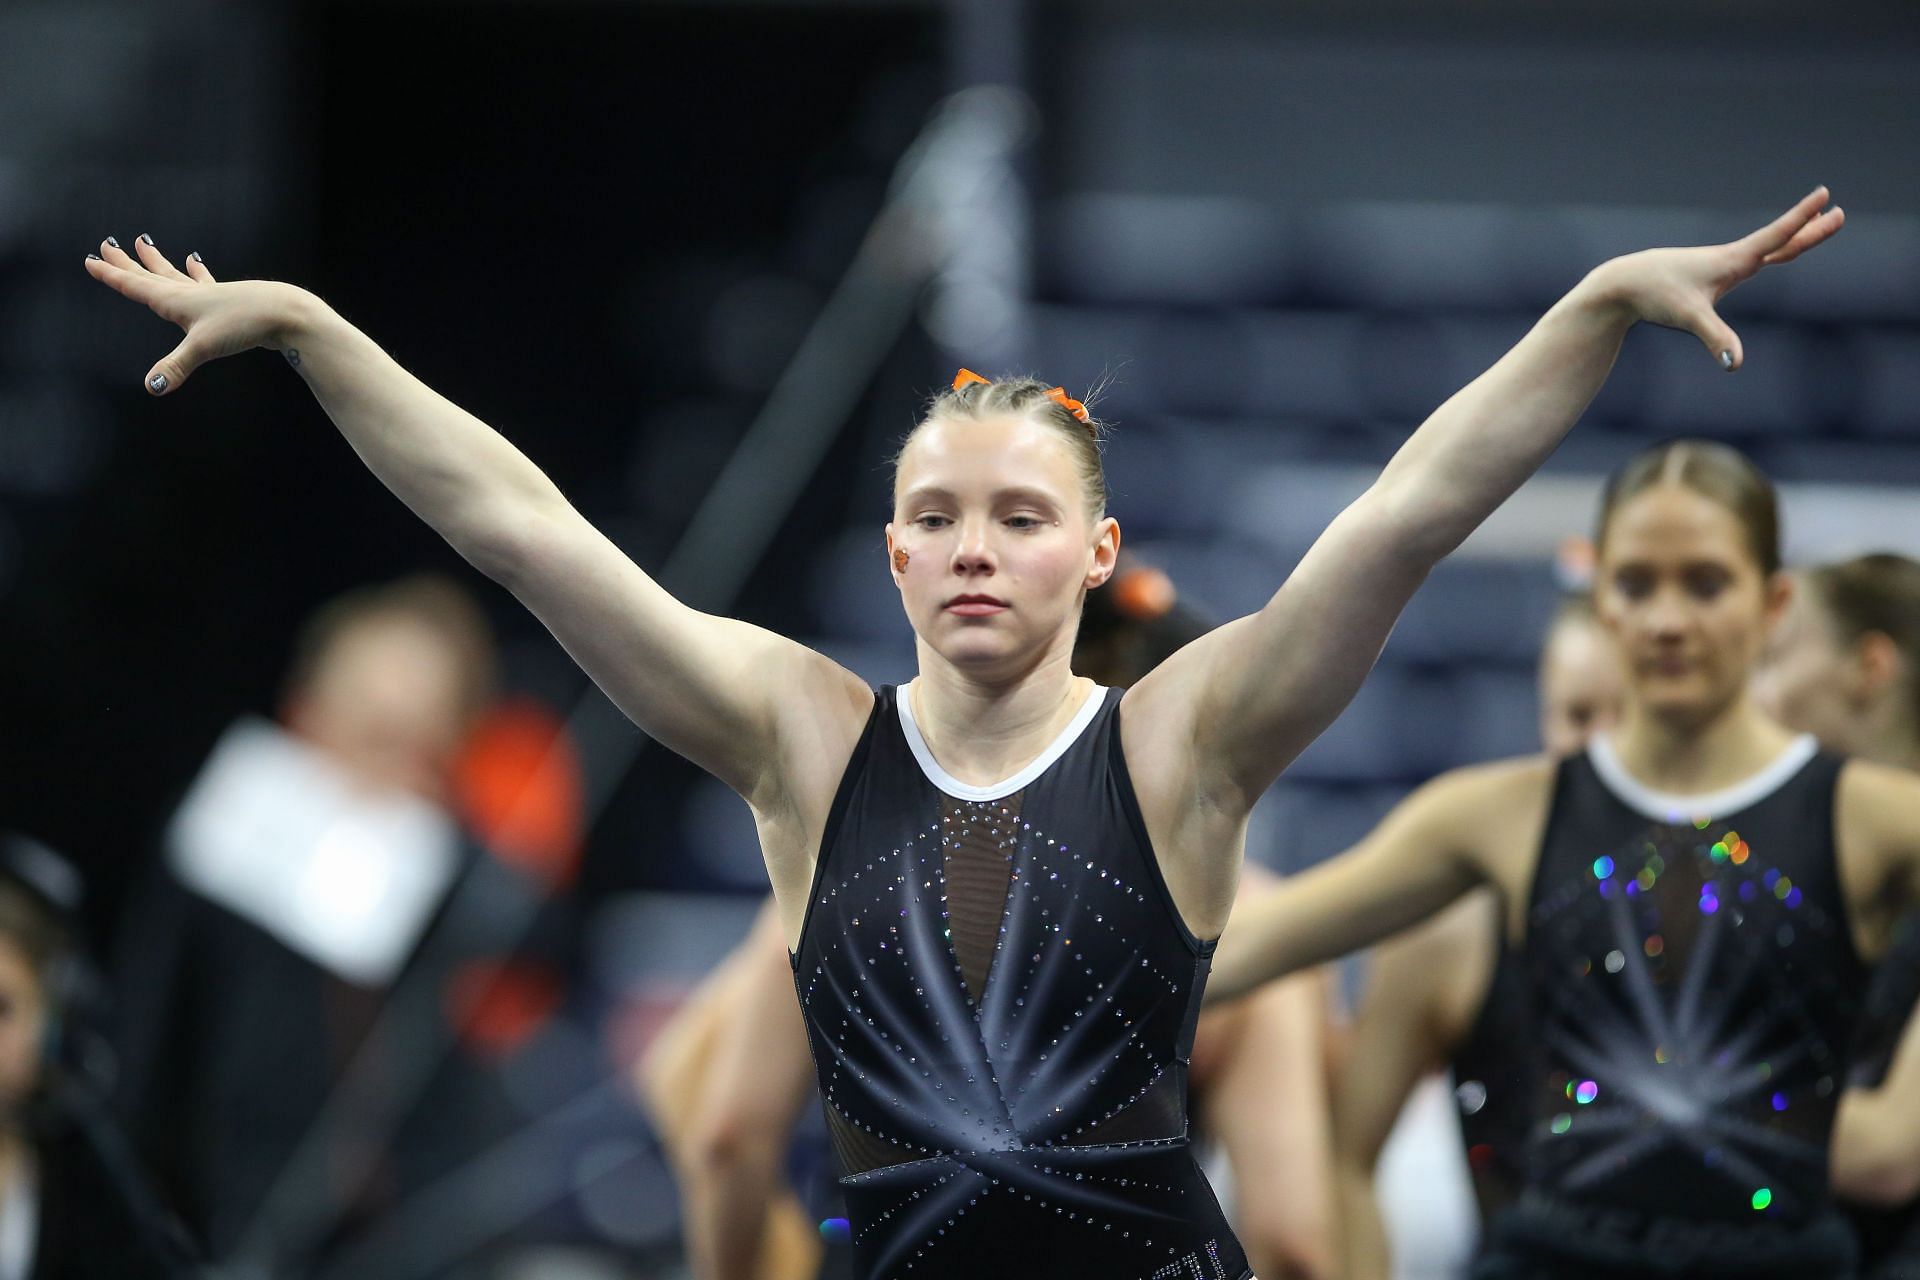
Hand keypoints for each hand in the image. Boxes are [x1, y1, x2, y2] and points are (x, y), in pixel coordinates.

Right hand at [82, 235, 309, 394]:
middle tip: (108, 244)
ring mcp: (210, 295)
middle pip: (151, 276)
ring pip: (175, 274)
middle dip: (128, 263)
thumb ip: (175, 366)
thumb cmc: (244, 324)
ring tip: (145, 243)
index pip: (136, 286)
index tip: (91, 260)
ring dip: (158, 261)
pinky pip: (204, 282)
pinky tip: (196, 262)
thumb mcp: (204, 347)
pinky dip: (196, 272)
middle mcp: (190, 293)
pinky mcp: (228, 300)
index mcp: (176, 300)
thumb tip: (152, 387)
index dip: (112, 275)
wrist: (286, 312)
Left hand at [1590, 185, 1843, 370]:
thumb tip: (1734, 363)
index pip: (1777, 236)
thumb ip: (1715, 338)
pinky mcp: (1708, 275)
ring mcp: (1719, 266)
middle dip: (1809, 228)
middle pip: (1779, 241)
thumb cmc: (1655, 295)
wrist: (1623, 284)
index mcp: (1732, 261)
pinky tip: (1765, 258)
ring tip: (1815, 224)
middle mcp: (1730, 258)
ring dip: (1792, 238)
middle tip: (1838, 212)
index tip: (1825, 194)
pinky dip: (1766, 254)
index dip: (1802, 219)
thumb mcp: (1689, 317)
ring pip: (1764, 250)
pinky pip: (1747, 261)